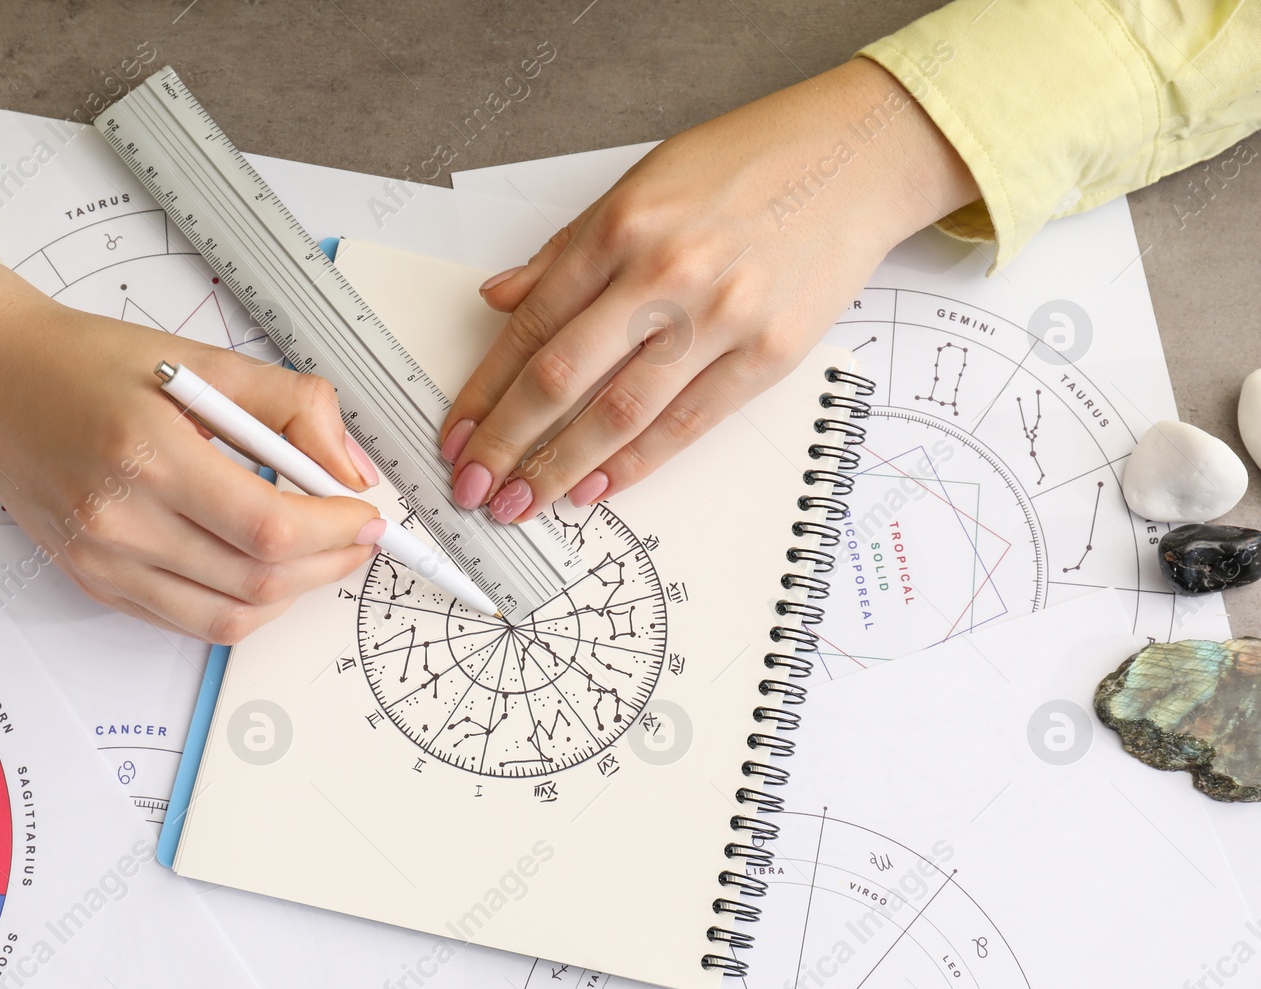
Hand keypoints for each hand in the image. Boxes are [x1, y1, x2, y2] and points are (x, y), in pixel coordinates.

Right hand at [0, 260, 383, 643]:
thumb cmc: (88, 362)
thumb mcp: (202, 360)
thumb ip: (291, 408)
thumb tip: (350, 471)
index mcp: (148, 452)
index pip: (269, 526)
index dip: (335, 530)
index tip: (365, 514)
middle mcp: (118, 519)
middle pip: (256, 580)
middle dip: (327, 565)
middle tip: (355, 536)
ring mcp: (100, 560)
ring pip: (227, 616)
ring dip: (291, 594)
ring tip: (316, 555)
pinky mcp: (92, 581)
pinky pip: (188, 620)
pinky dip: (241, 603)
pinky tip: (260, 566)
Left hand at [439, 57, 977, 521]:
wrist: (857, 158)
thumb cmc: (748, 164)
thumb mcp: (640, 184)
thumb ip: (567, 249)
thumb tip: (499, 297)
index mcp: (622, 228)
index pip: (531, 327)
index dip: (485, 389)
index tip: (458, 431)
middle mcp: (665, 274)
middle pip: (562, 378)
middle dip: (507, 443)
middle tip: (473, 485)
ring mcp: (720, 318)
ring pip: (619, 413)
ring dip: (561, 469)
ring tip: (523, 502)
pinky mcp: (769, 354)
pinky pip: (687, 425)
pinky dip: (635, 464)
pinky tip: (595, 489)